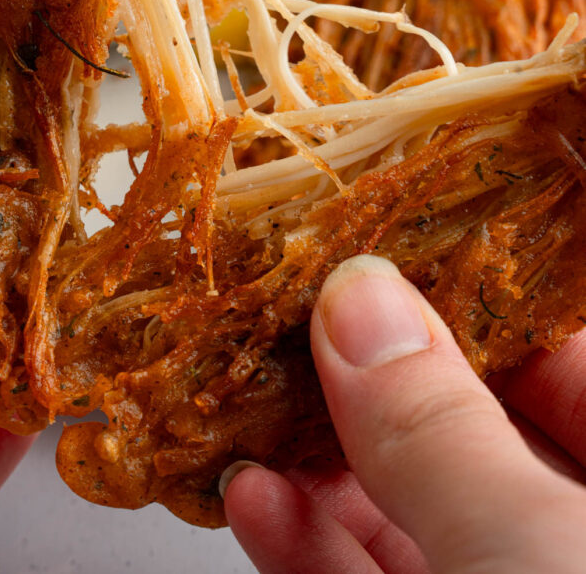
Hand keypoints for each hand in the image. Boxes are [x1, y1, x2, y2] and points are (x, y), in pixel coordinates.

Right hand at [222, 255, 585, 573]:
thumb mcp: (532, 542)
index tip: (384, 260)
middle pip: (469, 429)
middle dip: (370, 378)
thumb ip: (441, 426)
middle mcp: (571, 535)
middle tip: (295, 321)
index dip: (472, 303)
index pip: (564, 359)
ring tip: (251, 400)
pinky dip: (308, 543)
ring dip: (317, 462)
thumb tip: (361, 304)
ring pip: (409, 510)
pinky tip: (256, 497)